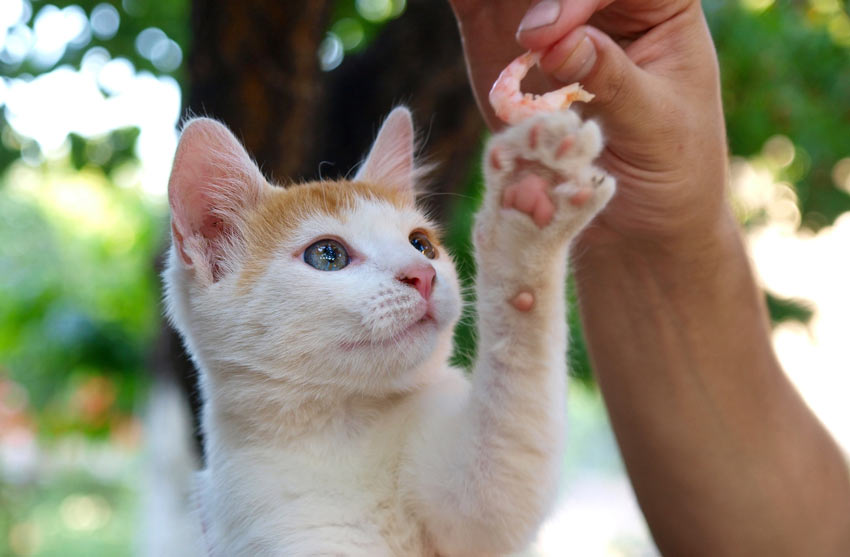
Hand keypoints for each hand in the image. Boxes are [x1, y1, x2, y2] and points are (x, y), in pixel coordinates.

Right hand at [448, 0, 729, 254]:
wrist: (636, 214)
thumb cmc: (669, 167)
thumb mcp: (652, 126)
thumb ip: (611, 80)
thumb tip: (559, 43)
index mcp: (659, 7)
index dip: (575, 0)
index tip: (542, 37)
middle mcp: (603, 4)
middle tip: (515, 32)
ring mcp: (553, 21)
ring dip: (497, 3)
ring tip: (477, 11)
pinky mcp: (506, 43)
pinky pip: (479, 6)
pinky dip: (466, 4)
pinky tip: (462, 8)